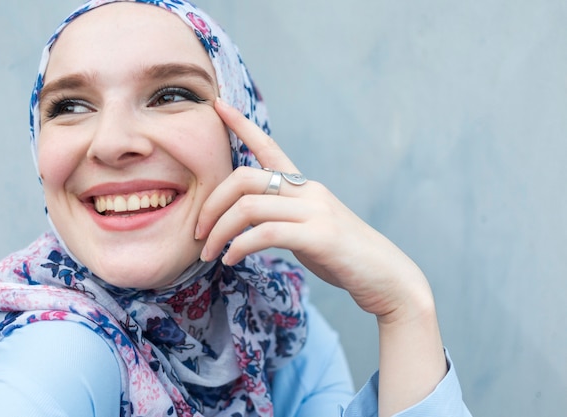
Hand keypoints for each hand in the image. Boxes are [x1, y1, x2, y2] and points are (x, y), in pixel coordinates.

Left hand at [197, 98, 446, 415]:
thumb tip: (252, 223)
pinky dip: (240, 246)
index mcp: (306, 187)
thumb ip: (285, 216)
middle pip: (245, 178)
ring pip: (249, 206)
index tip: (217, 105)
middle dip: (212, 203)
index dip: (242, 126)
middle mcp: (309, 191)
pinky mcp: (319, 236)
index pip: (269, 148)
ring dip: (219, 231)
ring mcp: (315, 211)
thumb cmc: (344, 255)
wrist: (385, 277)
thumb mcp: (311, 227)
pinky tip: (231, 259)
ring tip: (208, 253)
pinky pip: (265, 233)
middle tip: (197, 231)